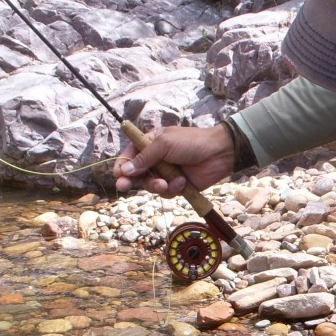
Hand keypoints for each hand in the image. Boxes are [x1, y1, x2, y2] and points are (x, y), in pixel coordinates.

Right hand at [113, 124, 234, 197]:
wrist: (218, 153)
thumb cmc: (191, 142)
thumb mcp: (164, 145)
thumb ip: (144, 158)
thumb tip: (124, 170)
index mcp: (151, 143)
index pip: (130, 155)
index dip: (122, 165)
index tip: (116, 174)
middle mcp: (156, 159)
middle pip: (136, 174)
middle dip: (131, 180)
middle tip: (123, 186)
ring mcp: (167, 173)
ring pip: (151, 186)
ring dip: (156, 186)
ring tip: (165, 183)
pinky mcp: (178, 185)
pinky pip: (167, 193)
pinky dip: (173, 189)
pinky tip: (183, 182)